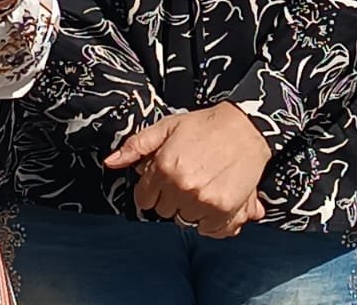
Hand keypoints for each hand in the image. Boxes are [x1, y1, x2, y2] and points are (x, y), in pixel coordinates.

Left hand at [104, 103, 271, 237]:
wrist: (246, 128)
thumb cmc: (205, 126)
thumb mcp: (167, 127)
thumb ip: (136, 146)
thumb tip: (110, 162)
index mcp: (164, 166)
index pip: (144, 199)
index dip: (154, 189)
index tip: (167, 179)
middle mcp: (181, 186)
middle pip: (164, 211)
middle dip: (172, 197)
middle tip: (188, 177)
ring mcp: (202, 199)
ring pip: (185, 219)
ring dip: (191, 208)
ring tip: (203, 185)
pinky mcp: (224, 208)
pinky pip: (208, 229)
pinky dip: (210, 221)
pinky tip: (214, 201)